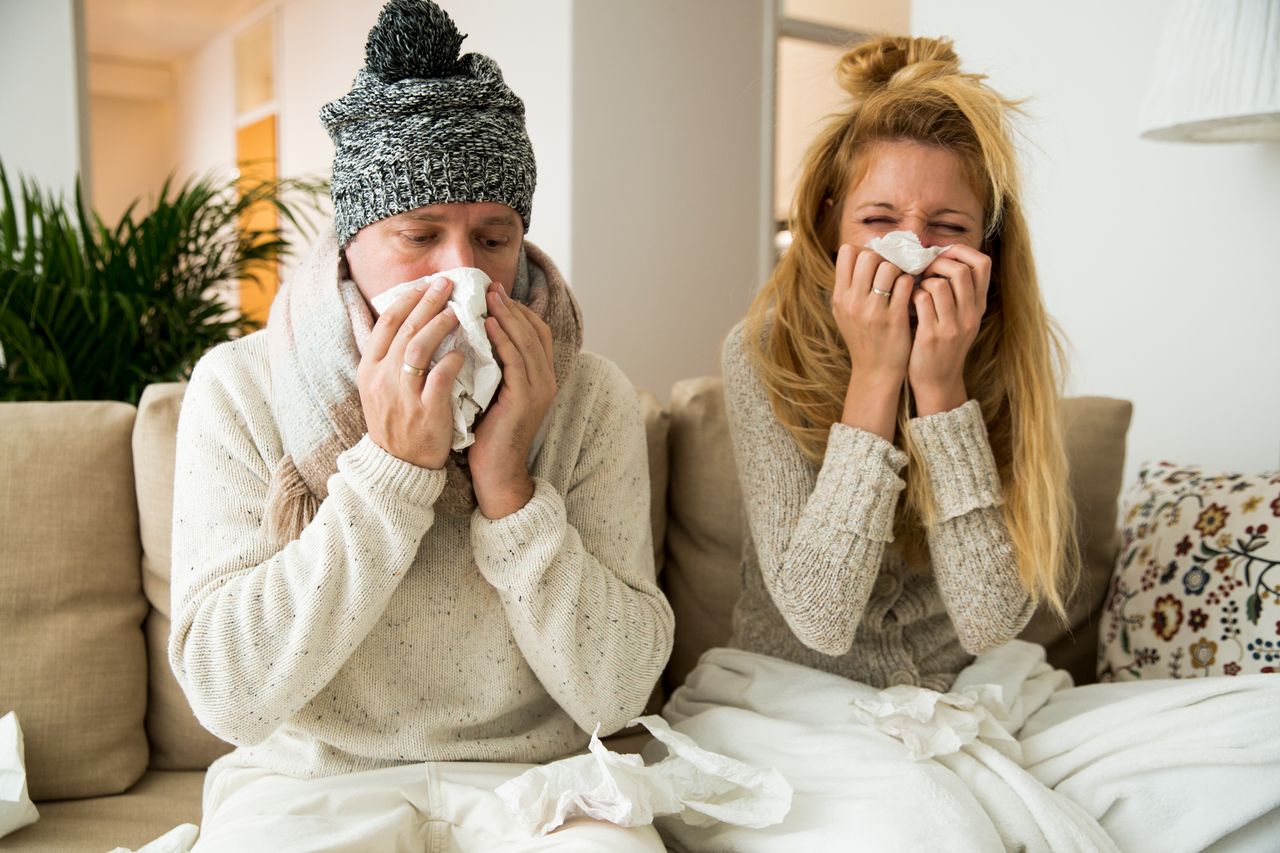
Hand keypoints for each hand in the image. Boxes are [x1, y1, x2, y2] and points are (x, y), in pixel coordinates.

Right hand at [357, 276, 462, 469]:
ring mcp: (402, 396)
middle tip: (448, 285)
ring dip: (439, 326)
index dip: (408, 298)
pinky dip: (451, 362)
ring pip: (417, 349)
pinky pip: (438, 379)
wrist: (398, 466)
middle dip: (427, 302)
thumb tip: (413, 319)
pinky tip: (463, 353)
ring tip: (458, 312)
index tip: (427, 284)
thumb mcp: (381, 387)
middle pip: (404, 329)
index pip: (387, 322)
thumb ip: (392, 356)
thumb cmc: (396, 421)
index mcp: (369, 368)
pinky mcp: (425, 413)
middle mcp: (381, 378)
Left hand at [469, 281, 557, 518]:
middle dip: (512, 306)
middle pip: (535, 331)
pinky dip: (504, 338)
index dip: (518, 311)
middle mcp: (546, 380)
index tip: (494, 294)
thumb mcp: (492, 394)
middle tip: (490, 286)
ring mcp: (539, 389)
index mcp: (541, 378)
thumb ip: (492, 369)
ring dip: (508, 315)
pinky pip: (516, 359)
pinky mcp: (526, 398)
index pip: (536, 333)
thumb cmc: (488, 437)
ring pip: (527, 341)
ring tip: (488, 297)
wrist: (496, 473)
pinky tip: (488, 324)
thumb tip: (473, 340)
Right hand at [832, 243, 914, 440]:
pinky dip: (911, 283)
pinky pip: (905, 284)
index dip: (864, 251)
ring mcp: (873, 310)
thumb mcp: (845, 314)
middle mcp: (853, 302)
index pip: (847, 253)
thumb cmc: (863, 339)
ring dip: (900, 270)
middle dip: (884, 258)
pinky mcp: (894, 319)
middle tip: (892, 270)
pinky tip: (912, 292)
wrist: (875, 372)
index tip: (875, 262)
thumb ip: (849, 287)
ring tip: (903, 281)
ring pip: (888, 267)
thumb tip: (860, 255)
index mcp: (840, 297)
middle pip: (868, 256)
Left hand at [907, 244, 990, 415]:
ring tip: (914, 288)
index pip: (983, 264)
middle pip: (960, 270)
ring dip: (920, 280)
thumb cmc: (942, 345)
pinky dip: (911, 295)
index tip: (942, 255)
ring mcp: (952, 326)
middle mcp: (970, 314)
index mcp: (978, 306)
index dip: (961, 252)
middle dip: (936, 263)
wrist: (937, 382)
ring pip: (937, 284)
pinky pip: (921, 300)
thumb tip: (939, 257)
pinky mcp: (932, 335)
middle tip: (922, 269)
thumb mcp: (960, 318)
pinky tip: (907, 302)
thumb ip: (957, 292)